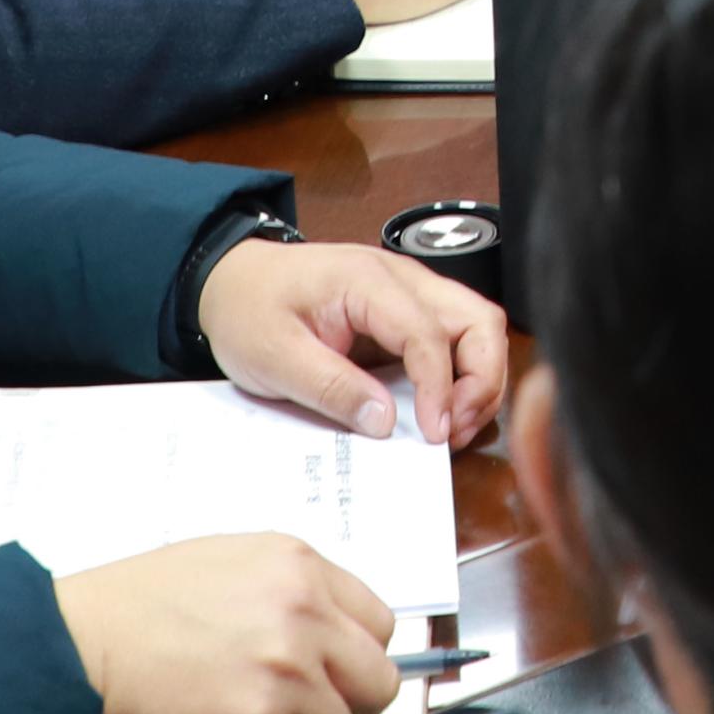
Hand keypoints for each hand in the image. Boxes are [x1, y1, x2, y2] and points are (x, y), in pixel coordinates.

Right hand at [52, 534, 399, 713]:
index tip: (333, 676)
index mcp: (299, 569)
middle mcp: (302, 620)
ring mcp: (282, 680)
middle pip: (376, 686)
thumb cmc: (136, 610)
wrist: (75, 652)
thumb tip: (335, 640)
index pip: (380, 626)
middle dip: (343, 707)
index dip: (355, 658)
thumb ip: (290, 594)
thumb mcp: (226, 565)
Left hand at [197, 232, 504, 446]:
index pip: (429, 332)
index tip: (432, 434)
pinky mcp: (407, 314)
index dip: (439, 387)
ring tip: (449, 427)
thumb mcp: (275, 357)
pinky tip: (437, 412)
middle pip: (479, 320)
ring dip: (478, 380)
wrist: (232, 281)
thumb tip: (386, 422)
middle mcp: (403, 279)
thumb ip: (331, 388)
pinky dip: (459, 377)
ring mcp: (410, 293)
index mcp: (368, 281)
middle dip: (481, 380)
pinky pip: (454, 341)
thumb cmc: (249, 309)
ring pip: (477, 329)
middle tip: (452, 429)